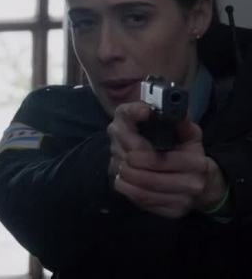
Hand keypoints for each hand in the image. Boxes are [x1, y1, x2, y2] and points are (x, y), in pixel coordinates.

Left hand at [109, 103, 227, 217]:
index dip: (135, 146)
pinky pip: (142, 202)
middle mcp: (191, 184)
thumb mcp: (186, 132)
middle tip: (119, 153)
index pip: (156, 158)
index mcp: (196, 162)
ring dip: (124, 177)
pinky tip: (124, 180)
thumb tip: (149, 110)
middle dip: (126, 161)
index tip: (127, 137)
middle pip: (143, 175)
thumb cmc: (187, 152)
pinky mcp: (171, 212)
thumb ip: (170, 120)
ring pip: (140, 190)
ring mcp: (182, 201)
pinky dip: (128, 190)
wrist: (203, 183)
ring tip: (119, 166)